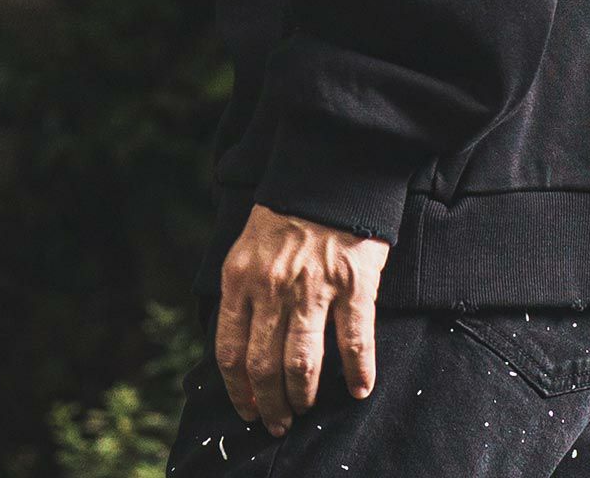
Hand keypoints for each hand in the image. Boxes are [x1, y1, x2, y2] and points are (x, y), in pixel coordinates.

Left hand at [214, 203, 390, 437]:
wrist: (331, 167)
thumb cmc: (289, 211)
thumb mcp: (249, 246)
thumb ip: (244, 291)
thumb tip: (242, 345)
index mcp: (241, 278)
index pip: (230, 352)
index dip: (237, 391)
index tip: (247, 409)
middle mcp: (273, 288)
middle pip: (264, 366)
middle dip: (269, 404)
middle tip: (278, 422)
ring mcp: (314, 286)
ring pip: (302, 362)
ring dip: (302, 395)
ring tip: (306, 409)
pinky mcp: (353, 282)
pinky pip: (354, 341)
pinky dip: (358, 372)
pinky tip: (359, 388)